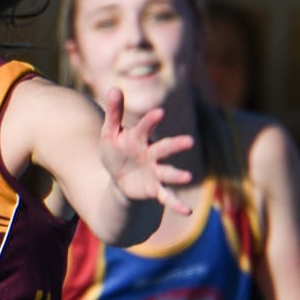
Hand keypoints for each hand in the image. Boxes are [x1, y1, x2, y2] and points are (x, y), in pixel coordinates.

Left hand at [98, 87, 194, 215]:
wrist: (118, 177)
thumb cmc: (116, 151)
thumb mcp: (110, 133)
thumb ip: (114, 112)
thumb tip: (114, 88)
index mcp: (140, 138)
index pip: (146, 127)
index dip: (151, 121)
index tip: (159, 113)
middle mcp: (152, 153)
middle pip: (166, 148)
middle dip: (176, 145)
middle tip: (189, 142)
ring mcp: (155, 171)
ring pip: (169, 172)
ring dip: (178, 175)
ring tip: (188, 177)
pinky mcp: (154, 189)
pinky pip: (167, 196)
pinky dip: (177, 204)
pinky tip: (187, 211)